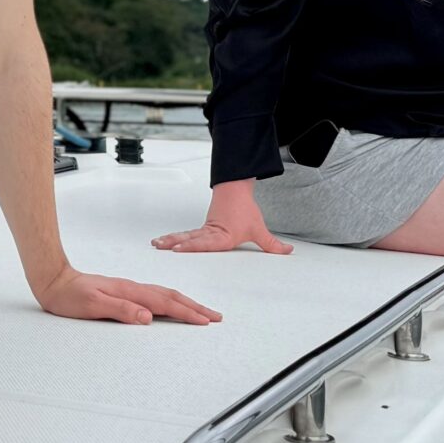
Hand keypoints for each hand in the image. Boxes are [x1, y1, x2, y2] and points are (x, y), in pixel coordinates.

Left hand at [31, 264, 220, 325]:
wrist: (54, 281)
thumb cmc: (69, 296)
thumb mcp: (93, 306)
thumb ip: (121, 310)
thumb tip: (148, 317)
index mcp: (130, 292)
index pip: (165, 304)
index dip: (187, 313)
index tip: (205, 322)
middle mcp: (133, 289)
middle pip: (171, 296)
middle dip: (195, 307)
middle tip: (215, 317)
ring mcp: (129, 289)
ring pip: (165, 295)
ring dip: (186, 303)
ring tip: (201, 311)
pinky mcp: (124, 292)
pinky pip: (155, 295)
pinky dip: (171, 301)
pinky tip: (171, 305)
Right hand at [152, 182, 291, 254]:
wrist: (235, 191)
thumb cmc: (244, 210)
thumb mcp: (259, 229)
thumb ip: (272, 244)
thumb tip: (287, 251)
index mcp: (223, 236)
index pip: (206, 243)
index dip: (192, 246)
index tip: (178, 248)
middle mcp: (210, 234)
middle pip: (191, 239)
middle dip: (175, 244)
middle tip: (162, 247)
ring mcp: (204, 230)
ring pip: (184, 235)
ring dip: (170, 240)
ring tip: (156, 244)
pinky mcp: (201, 229)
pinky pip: (185, 234)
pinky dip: (173, 238)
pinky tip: (162, 241)